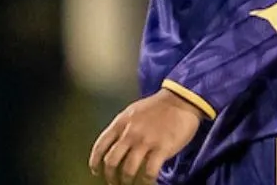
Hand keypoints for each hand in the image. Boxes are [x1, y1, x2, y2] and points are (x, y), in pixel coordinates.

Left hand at [89, 89, 203, 184]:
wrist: (181, 99)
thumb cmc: (158, 106)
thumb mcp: (133, 111)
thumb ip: (123, 127)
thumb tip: (114, 145)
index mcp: (121, 122)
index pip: (100, 145)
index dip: (95, 162)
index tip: (96, 171)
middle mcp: (130, 133)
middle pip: (111, 161)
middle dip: (110, 176)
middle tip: (114, 182)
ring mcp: (146, 141)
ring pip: (128, 170)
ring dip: (126, 181)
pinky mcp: (162, 148)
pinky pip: (149, 172)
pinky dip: (146, 182)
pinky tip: (148, 182)